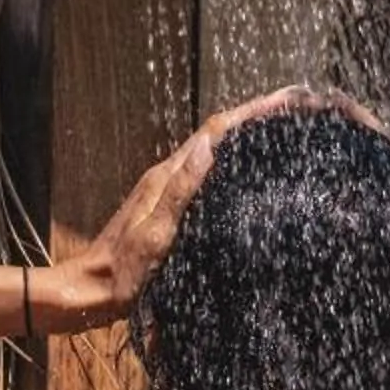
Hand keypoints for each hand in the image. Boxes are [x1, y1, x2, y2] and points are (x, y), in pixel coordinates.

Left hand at [53, 87, 365, 326]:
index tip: (289, 99)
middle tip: (299, 105)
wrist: (90, 290)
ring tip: (286, 124)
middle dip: (259, 113)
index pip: (218, 129)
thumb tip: (210, 144)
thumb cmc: (124, 271)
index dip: (254, 110)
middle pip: (222, 130)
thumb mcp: (156, 234)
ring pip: (217, 147)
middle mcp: (171, 172)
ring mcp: (170, 185)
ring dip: (249, 130)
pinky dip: (237, 155)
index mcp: (169, 174)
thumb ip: (180, 190)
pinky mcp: (171, 201)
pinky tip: (251, 165)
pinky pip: (212, 167)